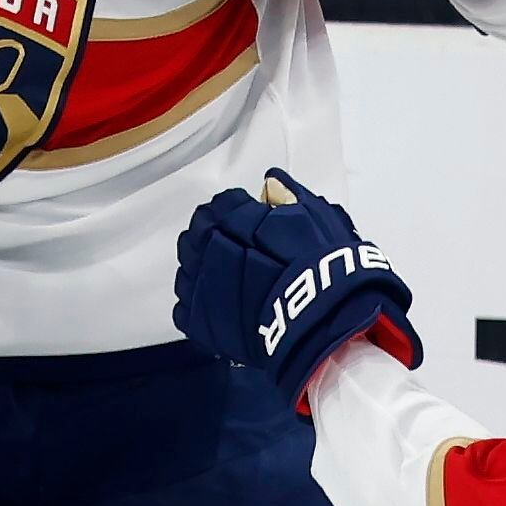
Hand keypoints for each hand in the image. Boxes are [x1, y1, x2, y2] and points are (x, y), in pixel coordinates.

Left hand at [176, 169, 418, 402]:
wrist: (321, 319)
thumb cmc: (322, 268)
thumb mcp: (316, 217)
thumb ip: (287, 196)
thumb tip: (271, 182)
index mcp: (234, 220)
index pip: (219, 207)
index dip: (232, 212)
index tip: (243, 219)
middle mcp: (210, 251)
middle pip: (196, 237)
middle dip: (212, 238)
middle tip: (234, 247)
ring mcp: (202, 288)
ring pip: (186, 271)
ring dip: (202, 270)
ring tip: (227, 278)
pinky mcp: (200, 323)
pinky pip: (184, 309)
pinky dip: (199, 305)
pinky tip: (219, 304)